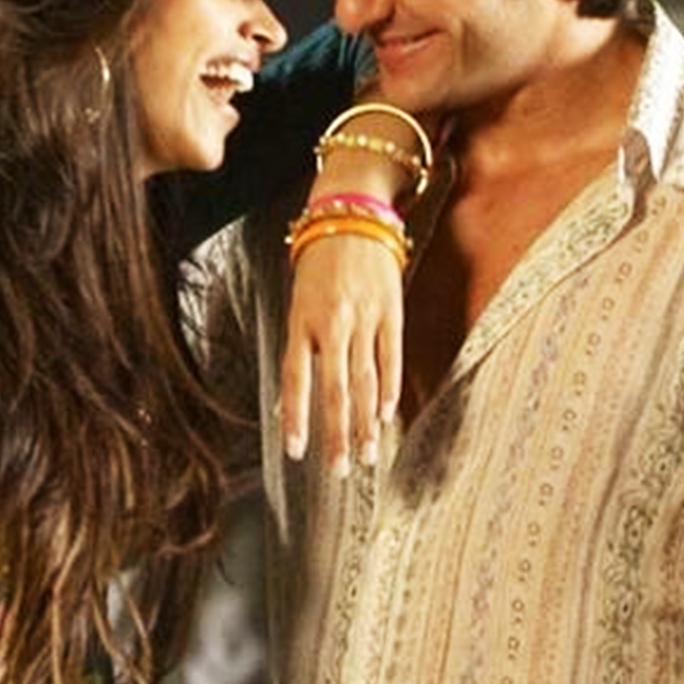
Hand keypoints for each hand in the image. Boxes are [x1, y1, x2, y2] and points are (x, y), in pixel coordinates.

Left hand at [279, 232, 404, 474]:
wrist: (352, 213)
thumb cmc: (319, 262)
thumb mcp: (298, 300)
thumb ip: (300, 347)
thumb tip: (292, 399)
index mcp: (301, 321)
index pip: (296, 379)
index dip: (296, 417)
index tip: (296, 452)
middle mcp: (332, 322)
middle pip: (334, 389)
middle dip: (336, 434)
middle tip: (340, 470)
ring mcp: (364, 317)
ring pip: (365, 380)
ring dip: (366, 422)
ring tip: (368, 455)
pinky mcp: (391, 310)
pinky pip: (390, 357)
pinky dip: (388, 389)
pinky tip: (387, 415)